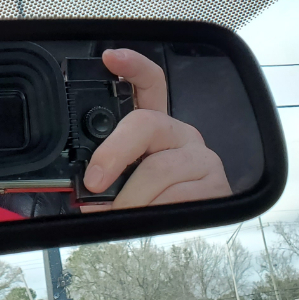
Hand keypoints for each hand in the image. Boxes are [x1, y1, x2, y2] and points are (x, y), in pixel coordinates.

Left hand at [81, 48, 231, 208]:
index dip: (132, 67)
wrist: (192, 241)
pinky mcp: (216, 185)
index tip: (111, 58)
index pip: (150, 84)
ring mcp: (201, 158)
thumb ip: (107, 175)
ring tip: (123, 215)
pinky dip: (155, 213)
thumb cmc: (150, 206)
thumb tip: (82, 187)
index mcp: (156, 129)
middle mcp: (181, 135)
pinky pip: (177, 196)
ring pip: (158, 168)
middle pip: (146, 123)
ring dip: (132, 198)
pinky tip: (153, 220)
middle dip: (113, 153)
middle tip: (94, 182)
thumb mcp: (125, 184)